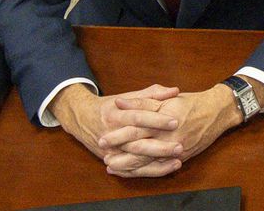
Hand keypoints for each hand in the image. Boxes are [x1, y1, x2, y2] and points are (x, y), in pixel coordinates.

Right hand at [52, 83, 183, 177]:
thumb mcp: (128, 96)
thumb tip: (175, 91)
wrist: (83, 119)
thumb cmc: (110, 106)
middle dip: (160, 146)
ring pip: (134, 160)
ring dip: (156, 163)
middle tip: (180, 146)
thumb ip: (152, 94)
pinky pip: (131, 170)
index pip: (139, 117)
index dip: (157, 120)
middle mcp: (112, 133)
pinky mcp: (112, 160)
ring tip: (177, 161)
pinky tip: (164, 169)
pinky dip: (147, 172)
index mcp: (116, 114)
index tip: (176, 121)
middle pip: (137, 142)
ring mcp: (111, 150)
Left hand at [99, 85, 241, 175]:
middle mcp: (169, 138)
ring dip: (128, 166)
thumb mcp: (168, 98)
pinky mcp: (180, 158)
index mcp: (164, 120)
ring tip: (112, 167)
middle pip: (139, 149)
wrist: (217, 112)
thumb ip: (143, 100)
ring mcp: (175, 150)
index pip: (136, 129)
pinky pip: (158, 169)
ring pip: (147, 162)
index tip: (103, 138)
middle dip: (120, 155)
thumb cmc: (191, 103)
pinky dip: (143, 171)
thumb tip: (120, 102)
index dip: (118, 135)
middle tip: (104, 157)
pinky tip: (132, 172)